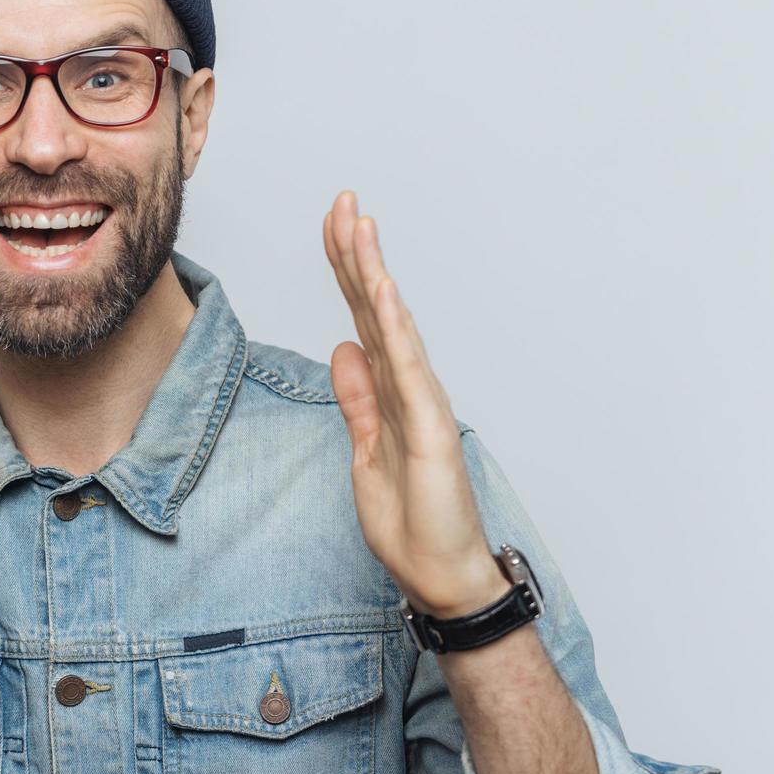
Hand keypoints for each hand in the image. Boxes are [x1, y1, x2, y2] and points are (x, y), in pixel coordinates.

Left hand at [322, 190, 508, 617]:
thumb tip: (342, 347)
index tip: (333, 224)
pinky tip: (380, 288)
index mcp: (389, 389)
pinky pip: (407, 367)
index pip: (360, 317)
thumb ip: (357, 398)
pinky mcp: (431, 426)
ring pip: (392, 323)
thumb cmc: (411, 519)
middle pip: (373, 307)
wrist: (440, 573)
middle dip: (355, 252)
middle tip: (342, 200)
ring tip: (360, 222)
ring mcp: (422, 401)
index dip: (345, 270)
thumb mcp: (365, 449)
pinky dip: (393, 325)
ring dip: (374, 272)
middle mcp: (408, 385)